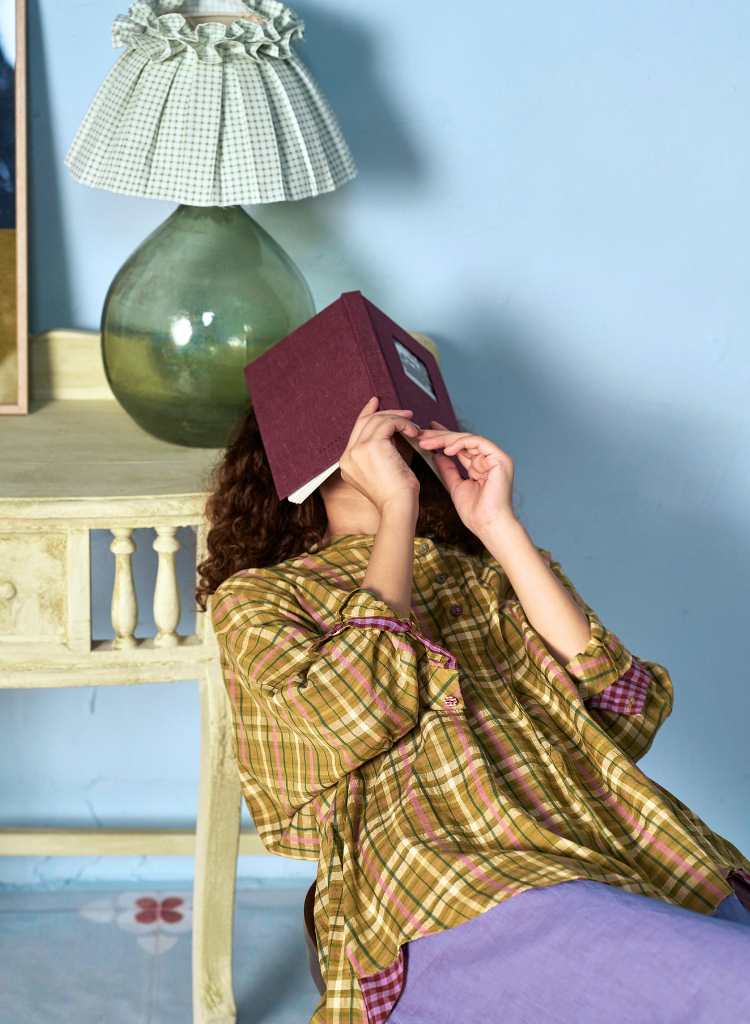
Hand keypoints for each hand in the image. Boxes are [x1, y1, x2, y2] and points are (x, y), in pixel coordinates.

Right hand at [339, 398, 420, 514]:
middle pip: (364, 422)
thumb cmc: (397, 496)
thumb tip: (389, 435)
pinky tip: (414, 432)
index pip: (355, 431)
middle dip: (385, 413)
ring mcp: (357, 450)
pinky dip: (403, 424)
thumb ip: (378, 455)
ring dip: (399, 420)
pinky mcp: (371, 446)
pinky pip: (388, 423)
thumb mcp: (383, 473)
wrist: (398, 508)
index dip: (366, 414)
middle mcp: (347, 456)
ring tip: (414, 427)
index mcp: (347, 464)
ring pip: (377, 420)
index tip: (375, 402)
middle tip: (405, 413)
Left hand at [418, 422, 515, 538]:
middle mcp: (490, 460)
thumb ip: (448, 470)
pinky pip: (478, 442)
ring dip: (445, 439)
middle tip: (420, 434)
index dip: (443, 438)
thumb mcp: (456, 486)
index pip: (461, 447)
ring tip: (427, 442)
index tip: (426, 434)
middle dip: (440, 436)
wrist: (487, 525)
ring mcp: (496, 458)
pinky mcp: (500, 459)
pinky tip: (446, 450)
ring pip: (468, 439)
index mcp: (481, 466)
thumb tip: (437, 455)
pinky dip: (461, 444)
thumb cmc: (475, 513)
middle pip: (463, 441)